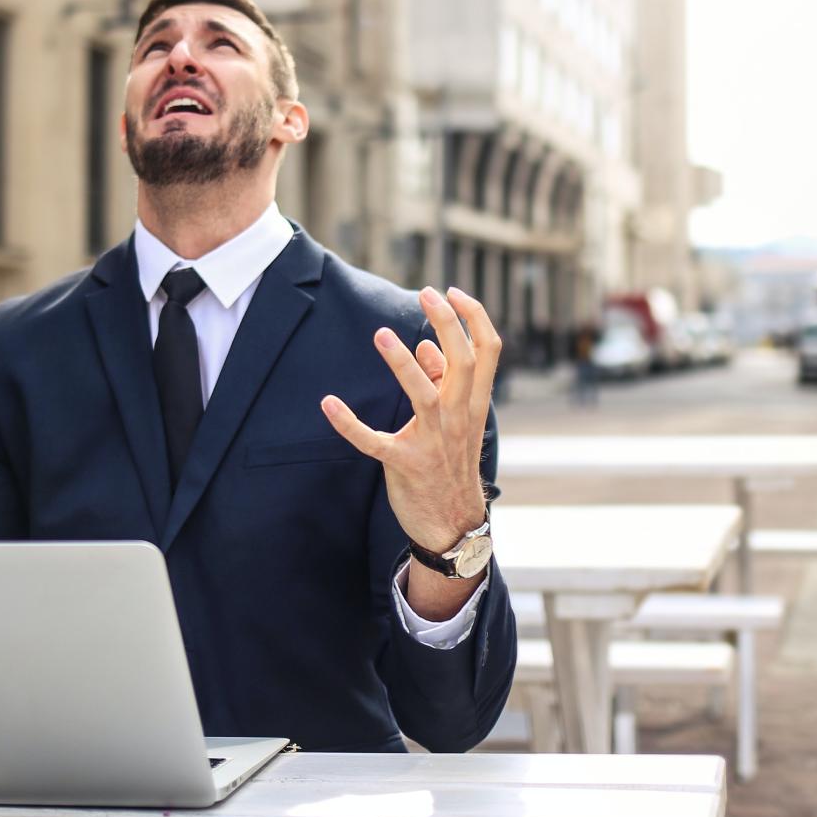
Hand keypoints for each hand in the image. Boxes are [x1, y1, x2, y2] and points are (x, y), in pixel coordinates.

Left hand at [321, 286, 497, 559]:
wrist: (453, 524)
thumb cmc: (451, 464)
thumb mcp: (458, 422)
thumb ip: (444, 384)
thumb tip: (426, 347)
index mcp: (474, 404)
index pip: (487, 352)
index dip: (474, 317)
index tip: (453, 292)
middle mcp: (458, 418)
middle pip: (462, 362)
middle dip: (447, 324)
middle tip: (426, 293)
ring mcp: (433, 442)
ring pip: (422, 395)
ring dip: (401, 363)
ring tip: (381, 334)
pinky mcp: (404, 464)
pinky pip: (374, 441)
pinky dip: (350, 424)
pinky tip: (329, 403)